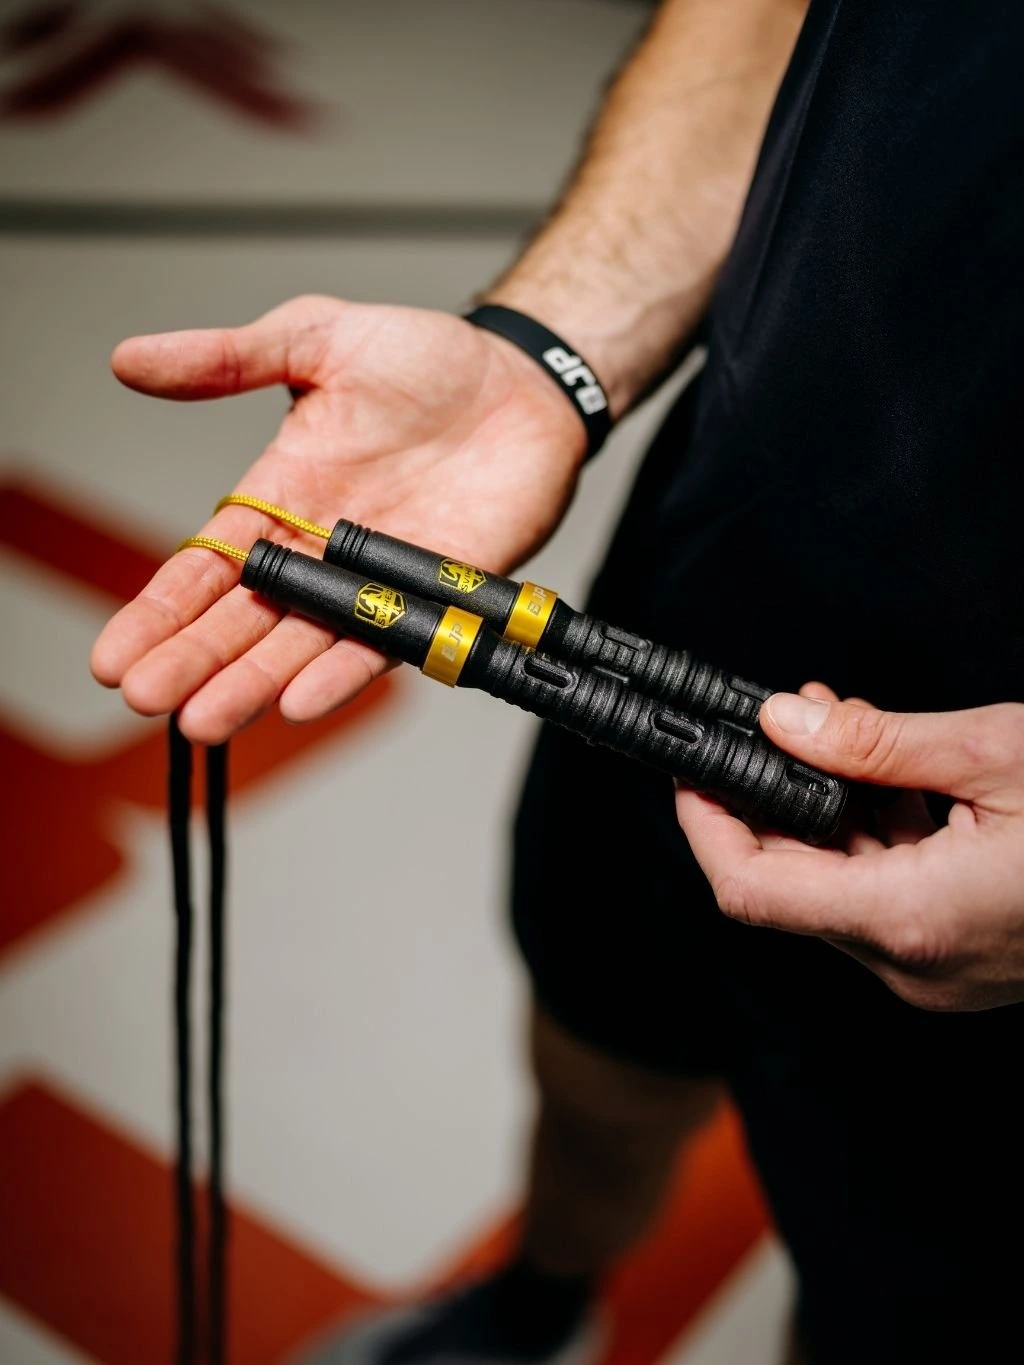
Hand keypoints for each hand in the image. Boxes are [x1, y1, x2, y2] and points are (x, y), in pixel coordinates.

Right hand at [91, 295, 585, 740]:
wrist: (523, 380)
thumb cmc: (425, 357)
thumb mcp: (315, 338)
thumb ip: (227, 358)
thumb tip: (128, 360)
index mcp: (280, 497)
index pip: (206, 567)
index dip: (159, 610)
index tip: (112, 655)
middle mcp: (320, 551)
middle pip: (243, 618)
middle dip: (192, 660)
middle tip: (145, 697)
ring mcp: (377, 579)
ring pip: (302, 643)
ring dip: (251, 683)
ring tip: (202, 720)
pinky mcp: (436, 594)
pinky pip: (384, 642)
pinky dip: (343, 672)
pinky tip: (299, 702)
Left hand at [676, 684, 1023, 1010]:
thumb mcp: (995, 756)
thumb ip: (877, 744)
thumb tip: (782, 721)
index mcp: (908, 919)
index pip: (752, 888)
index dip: (706, 825)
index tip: (693, 770)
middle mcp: (910, 961)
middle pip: (789, 880)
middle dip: (770, 793)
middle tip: (774, 722)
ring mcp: (935, 966)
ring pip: (838, 882)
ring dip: (825, 805)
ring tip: (840, 726)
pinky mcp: (956, 954)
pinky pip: (884, 893)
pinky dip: (873, 833)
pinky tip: (886, 773)